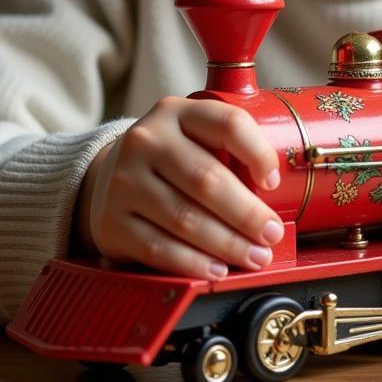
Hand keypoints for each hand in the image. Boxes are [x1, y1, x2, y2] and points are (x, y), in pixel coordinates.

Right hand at [74, 97, 284, 279]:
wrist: (108, 177)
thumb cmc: (170, 160)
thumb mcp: (195, 138)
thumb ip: (228, 151)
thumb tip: (272, 190)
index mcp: (177, 113)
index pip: (227, 124)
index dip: (258, 153)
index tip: (273, 182)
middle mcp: (146, 140)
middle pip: (207, 179)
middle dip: (247, 213)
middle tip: (270, 234)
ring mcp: (124, 181)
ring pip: (185, 218)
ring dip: (227, 243)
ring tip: (254, 255)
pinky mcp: (111, 221)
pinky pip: (159, 248)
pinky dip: (193, 262)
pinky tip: (217, 268)